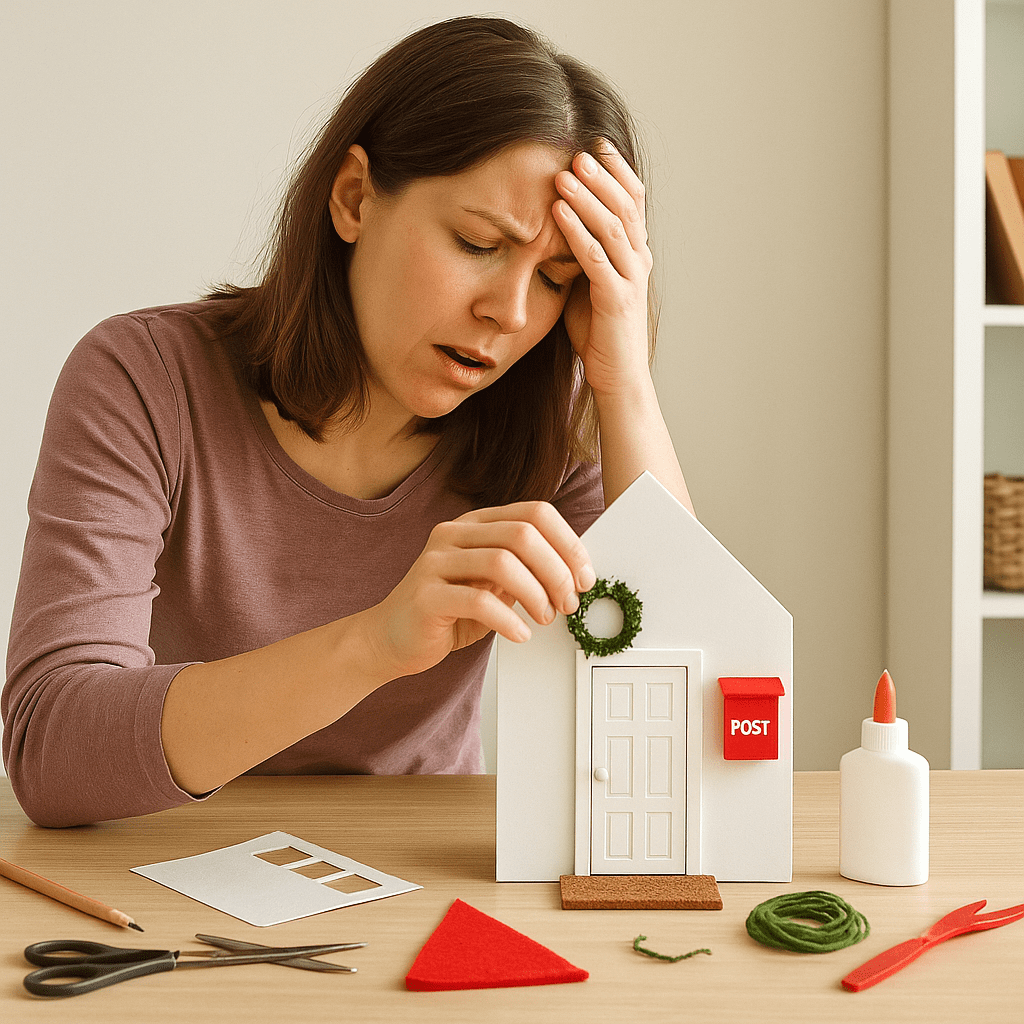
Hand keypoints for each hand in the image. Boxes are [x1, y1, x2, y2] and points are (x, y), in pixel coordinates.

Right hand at [364, 502, 595, 679]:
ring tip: (544, 618)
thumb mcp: (494, 585)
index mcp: (476, 523)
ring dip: (536, 595)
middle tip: (567, 602)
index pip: (535, 513)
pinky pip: (478, 601)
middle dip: (557, 571)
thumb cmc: (448, 612)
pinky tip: (519, 633)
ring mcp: (435, 561)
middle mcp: (454, 534)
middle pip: (523, 535)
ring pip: (503, 563)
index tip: (584, 576)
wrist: (391, 639)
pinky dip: (509, 620)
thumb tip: (574, 573)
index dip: (568, 544)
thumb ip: (525, 572)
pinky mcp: (425, 595)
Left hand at [552, 141, 652, 397]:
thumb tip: (554, 224)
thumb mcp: (588, 283)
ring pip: (612, 226)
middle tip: (577, 149)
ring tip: (564, 172)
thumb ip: (580, 253)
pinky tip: (558, 212)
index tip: (594, 144)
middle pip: (625, 205)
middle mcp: (638, 260)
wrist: (617, 377)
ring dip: (587, 196)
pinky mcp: (616, 299)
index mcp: (635, 253)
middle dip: (601, 175)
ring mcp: (630, 279)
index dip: (616, 171)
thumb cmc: (598, 332)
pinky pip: (596, 258)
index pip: (633, 201)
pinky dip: (576, 231)